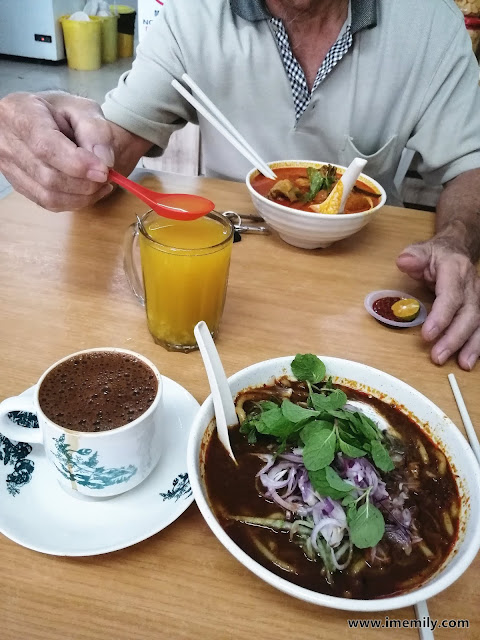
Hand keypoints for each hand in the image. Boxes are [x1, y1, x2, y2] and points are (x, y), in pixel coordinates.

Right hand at [0, 92, 114, 210]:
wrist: (50, 121)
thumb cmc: (65, 112)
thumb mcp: (84, 109)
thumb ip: (96, 131)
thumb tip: (104, 162)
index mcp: (19, 112)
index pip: (45, 146)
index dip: (77, 164)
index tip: (103, 171)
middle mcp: (6, 141)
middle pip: (47, 176)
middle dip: (84, 183)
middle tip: (107, 177)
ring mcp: (8, 166)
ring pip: (48, 195)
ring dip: (82, 196)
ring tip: (102, 184)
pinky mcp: (18, 184)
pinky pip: (48, 203)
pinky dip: (74, 202)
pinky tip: (89, 191)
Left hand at [396, 240, 479, 369]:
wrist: (456, 250)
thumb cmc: (436, 255)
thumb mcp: (422, 250)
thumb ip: (413, 257)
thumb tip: (404, 261)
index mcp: (456, 270)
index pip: (451, 295)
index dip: (441, 316)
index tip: (427, 335)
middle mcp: (472, 285)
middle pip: (469, 313)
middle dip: (454, 338)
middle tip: (438, 356)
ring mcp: (479, 297)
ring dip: (472, 345)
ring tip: (463, 364)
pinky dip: (478, 344)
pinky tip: (471, 360)